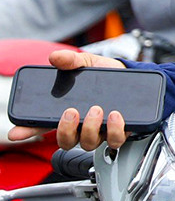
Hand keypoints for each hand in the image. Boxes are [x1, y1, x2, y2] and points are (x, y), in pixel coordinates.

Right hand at [6, 50, 127, 149]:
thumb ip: (71, 60)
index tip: (16, 133)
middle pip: (65, 141)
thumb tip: (56, 57)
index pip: (41, 125)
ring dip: (90, 129)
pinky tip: (116, 116)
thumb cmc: (106, 73)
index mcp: (67, 112)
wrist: (132, 74)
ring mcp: (100, 131)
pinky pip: (115, 140)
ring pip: (88, 143)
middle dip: (65, 130)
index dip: (27, 131)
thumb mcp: (87, 63)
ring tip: (97, 110)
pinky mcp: (120, 131)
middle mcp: (81, 126)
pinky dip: (114, 130)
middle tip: (72, 112)